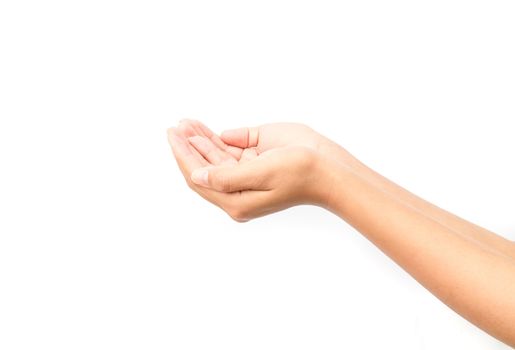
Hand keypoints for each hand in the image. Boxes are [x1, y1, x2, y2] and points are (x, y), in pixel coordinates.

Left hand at [167, 120, 336, 220]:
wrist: (331, 167)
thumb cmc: (300, 173)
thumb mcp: (261, 174)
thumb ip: (226, 176)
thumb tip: (197, 175)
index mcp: (237, 200)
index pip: (200, 177)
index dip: (184, 156)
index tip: (172, 136)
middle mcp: (239, 188)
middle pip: (204, 166)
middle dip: (188, 146)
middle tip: (174, 127)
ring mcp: (247, 172)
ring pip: (215, 156)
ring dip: (200, 140)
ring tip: (184, 124)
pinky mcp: (257, 158)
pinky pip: (231, 148)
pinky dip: (217, 138)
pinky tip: (204, 130)